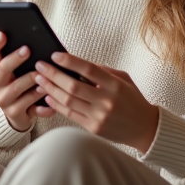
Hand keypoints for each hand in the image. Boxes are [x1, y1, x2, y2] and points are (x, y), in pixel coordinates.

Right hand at [0, 32, 55, 130]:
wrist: (15, 114)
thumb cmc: (19, 85)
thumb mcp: (16, 72)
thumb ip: (21, 59)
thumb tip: (38, 40)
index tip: (2, 34)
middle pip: (2, 70)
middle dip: (14, 59)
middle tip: (27, 49)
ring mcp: (5, 101)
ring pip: (16, 90)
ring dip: (30, 82)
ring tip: (43, 76)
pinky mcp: (16, 115)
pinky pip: (31, 111)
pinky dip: (42, 109)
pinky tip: (51, 106)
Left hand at [34, 52, 159, 153]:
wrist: (144, 128)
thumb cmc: (133, 100)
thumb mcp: (123, 80)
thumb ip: (103, 71)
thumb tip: (78, 64)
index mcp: (115, 85)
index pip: (88, 69)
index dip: (69, 61)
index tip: (55, 55)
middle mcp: (106, 101)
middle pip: (73, 86)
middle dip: (53, 75)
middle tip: (40, 66)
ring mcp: (99, 116)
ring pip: (68, 101)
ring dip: (50, 89)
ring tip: (39, 80)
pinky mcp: (93, 128)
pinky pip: (70, 114)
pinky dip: (56, 104)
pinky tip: (48, 96)